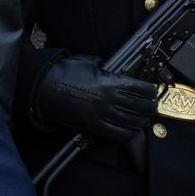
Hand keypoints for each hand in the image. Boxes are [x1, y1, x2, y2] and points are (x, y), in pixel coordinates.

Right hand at [34, 54, 158, 141]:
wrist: (42, 86)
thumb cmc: (62, 72)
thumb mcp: (86, 61)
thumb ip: (104, 66)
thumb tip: (114, 68)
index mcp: (109, 81)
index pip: (140, 89)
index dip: (150, 91)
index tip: (152, 92)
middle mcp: (109, 99)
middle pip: (140, 107)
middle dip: (150, 107)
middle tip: (152, 107)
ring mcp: (102, 114)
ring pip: (132, 122)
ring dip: (141, 122)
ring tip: (143, 120)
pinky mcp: (93, 125)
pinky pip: (117, 134)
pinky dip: (127, 133)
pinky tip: (130, 131)